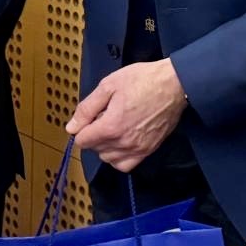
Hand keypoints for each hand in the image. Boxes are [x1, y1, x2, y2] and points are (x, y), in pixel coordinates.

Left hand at [65, 60, 186, 171]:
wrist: (174, 84)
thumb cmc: (142, 80)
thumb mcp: (108, 86)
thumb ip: (87, 109)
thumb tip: (71, 127)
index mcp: (111, 127)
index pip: (82, 141)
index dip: (82, 127)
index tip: (91, 116)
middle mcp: (124, 143)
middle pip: (95, 150)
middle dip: (94, 135)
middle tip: (105, 116)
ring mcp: (138, 149)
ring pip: (109, 159)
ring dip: (106, 147)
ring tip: (114, 128)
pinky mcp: (149, 150)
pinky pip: (126, 165)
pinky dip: (120, 157)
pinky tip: (122, 141)